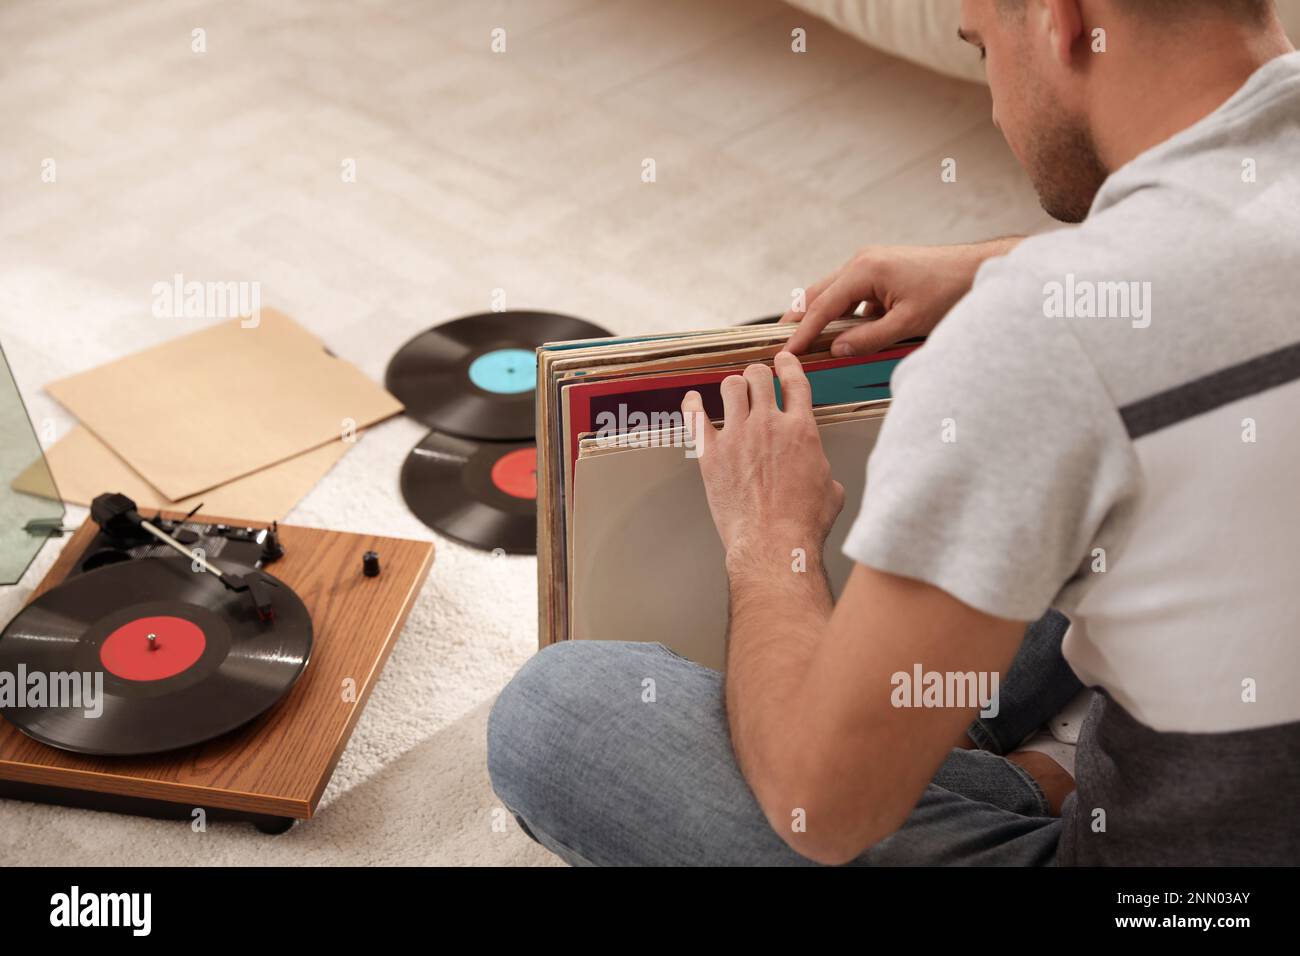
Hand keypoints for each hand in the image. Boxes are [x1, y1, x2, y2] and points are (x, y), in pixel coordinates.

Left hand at [681, 353, 843, 569]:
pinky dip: (692, 405)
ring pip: (730, 387)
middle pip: (759, 377)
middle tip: (756, 379)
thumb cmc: (803, 523)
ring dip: (732, 386)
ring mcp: (737, 437)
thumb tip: (820, 474)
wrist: (774, 542)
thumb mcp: (831, 490)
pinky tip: (692, 401)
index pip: (795, 382)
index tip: (783, 360)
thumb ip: (822, 469)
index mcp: (801, 430)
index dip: (788, 365)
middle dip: (757, 374)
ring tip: (732, 392)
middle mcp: (769, 425)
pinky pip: (695, 417)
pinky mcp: (711, 454)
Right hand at [781, 239, 1021, 355]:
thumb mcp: (908, 322)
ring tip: (804, 341)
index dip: (802, 332)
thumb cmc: (948, 290)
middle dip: (798, 320)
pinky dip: (842, 314)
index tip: (787, 351)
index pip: (822, 306)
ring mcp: (869, 264)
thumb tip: (837, 350)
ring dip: (820, 316)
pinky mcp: (879, 272)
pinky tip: (843, 334)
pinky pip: (851, 295)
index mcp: (864, 269)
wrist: (975, 269)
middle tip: (781, 343)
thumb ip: (870, 338)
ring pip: (833, 294)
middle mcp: (861, 261)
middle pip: (817, 294)